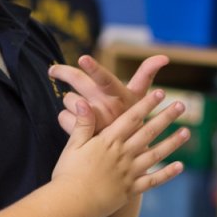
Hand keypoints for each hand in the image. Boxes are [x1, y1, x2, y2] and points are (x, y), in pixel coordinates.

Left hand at [51, 54, 169, 134]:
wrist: (124, 159)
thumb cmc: (131, 120)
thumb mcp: (140, 98)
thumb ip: (147, 74)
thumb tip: (163, 57)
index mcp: (120, 97)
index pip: (105, 79)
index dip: (95, 69)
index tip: (83, 58)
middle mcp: (106, 107)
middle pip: (78, 82)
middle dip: (63, 72)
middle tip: (53, 70)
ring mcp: (92, 123)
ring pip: (69, 99)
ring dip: (72, 102)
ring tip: (83, 110)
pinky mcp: (80, 136)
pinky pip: (63, 117)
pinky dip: (67, 119)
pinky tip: (77, 124)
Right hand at [52, 90, 188, 216]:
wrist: (72, 203)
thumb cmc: (68, 174)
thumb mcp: (72, 145)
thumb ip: (82, 124)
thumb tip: (85, 102)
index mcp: (108, 141)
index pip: (131, 118)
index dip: (146, 104)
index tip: (160, 93)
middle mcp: (123, 154)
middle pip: (148, 132)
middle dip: (165, 117)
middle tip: (181, 106)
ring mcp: (129, 172)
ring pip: (155, 154)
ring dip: (172, 142)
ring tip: (187, 132)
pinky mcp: (131, 190)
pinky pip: (153, 180)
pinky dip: (167, 173)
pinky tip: (180, 166)